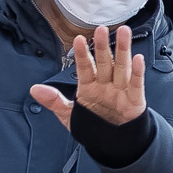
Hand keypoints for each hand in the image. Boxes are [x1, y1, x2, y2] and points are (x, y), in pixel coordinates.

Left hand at [29, 25, 145, 129]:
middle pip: (104, 62)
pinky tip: (137, 59)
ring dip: (123, 50)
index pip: (84, 67)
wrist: (116, 143)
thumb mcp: (70, 116)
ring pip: (121, 67)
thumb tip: (34, 90)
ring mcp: (120, 91)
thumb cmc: (96, 125)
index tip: (79, 40)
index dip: (82, 54)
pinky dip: (137, 72)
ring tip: (123, 32)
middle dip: (102, 46)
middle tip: (101, 30)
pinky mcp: (135, 100)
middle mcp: (105, 85)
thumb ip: (54, 102)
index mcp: (89, 87)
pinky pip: (136, 84)